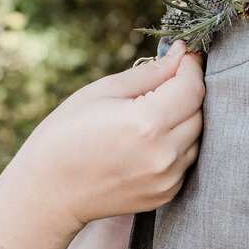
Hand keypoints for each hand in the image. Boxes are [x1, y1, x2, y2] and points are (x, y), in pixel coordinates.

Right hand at [14, 41, 204, 232]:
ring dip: (183, 120)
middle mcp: (163, 154)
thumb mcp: (103, 92)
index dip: (190, 67)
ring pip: (197, 137)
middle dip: (186, 92)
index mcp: (147, 123)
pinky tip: (147, 141)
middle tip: (160, 85)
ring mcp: (167, 178)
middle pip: (199, 112)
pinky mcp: (166, 194)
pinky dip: (176, 145)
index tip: (183, 57)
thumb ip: (149, 73)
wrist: (49, 190)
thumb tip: (181, 54)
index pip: (192, 87)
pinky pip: (185, 160)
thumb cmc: (67, 133)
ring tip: (149, 115)